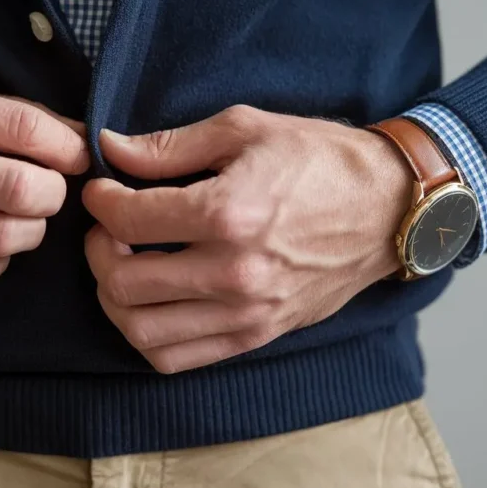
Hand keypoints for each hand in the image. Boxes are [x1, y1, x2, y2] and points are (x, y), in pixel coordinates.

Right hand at [0, 79, 88, 288]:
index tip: (76, 158)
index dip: (68, 149)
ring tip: (20, 219)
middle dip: (53, 195)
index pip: (24, 129)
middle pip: (19, 189)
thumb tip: (83, 142)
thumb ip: (11, 118)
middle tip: (46, 193)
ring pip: (1, 238)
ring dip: (29, 232)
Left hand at [82, 105, 413, 372]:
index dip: (100, 201)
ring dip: (115, 300)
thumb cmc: (320, 160)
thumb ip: (169, 145)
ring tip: (125, 266)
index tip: (103, 189)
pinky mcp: (257, 336)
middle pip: (123, 284)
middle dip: (97, 252)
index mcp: (229, 214)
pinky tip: (152, 302)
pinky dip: (148, 336)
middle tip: (108, 229)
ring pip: (142, 331)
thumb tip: (110, 149)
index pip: (127, 221)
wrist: (389, 208)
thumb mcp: (244, 129)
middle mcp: (234, 273)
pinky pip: (178, 359)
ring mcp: (247, 313)